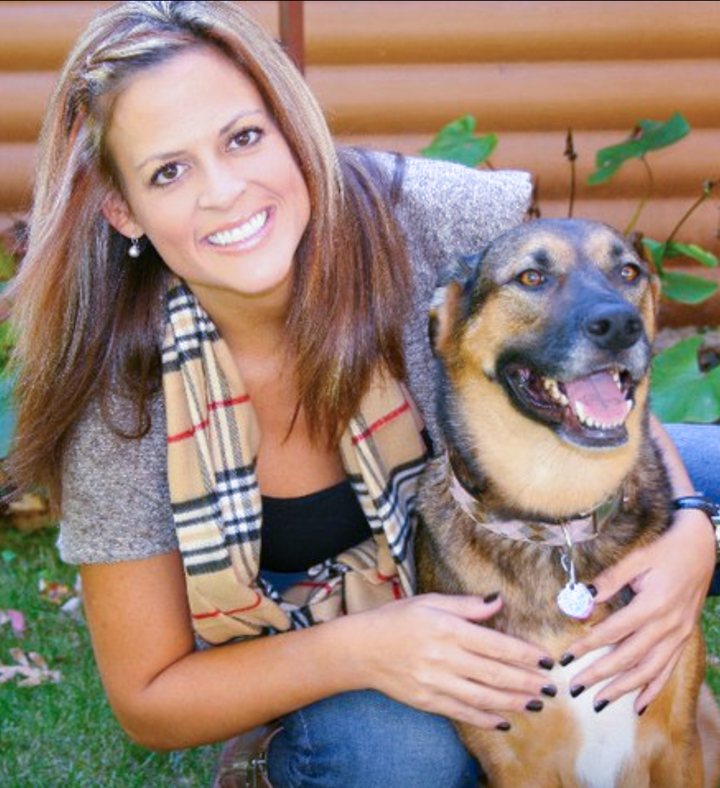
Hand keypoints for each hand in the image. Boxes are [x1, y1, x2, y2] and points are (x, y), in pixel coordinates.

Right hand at [354, 592, 555, 729]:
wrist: (361, 648)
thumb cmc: (397, 619)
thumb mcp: (430, 602)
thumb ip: (466, 605)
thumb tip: (497, 600)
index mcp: (448, 629)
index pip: (496, 644)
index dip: (525, 654)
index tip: (546, 660)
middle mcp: (444, 657)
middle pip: (495, 673)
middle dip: (527, 682)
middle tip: (552, 687)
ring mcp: (436, 682)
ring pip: (484, 696)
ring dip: (514, 701)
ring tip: (537, 703)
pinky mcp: (427, 701)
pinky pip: (463, 712)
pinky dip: (486, 718)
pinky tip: (505, 720)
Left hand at [567, 508, 715, 712]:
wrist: (701, 547)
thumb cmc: (665, 549)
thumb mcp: (636, 558)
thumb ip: (611, 579)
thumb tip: (584, 597)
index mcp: (653, 605)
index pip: (613, 632)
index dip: (588, 646)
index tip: (566, 657)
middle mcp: (668, 625)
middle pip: (629, 657)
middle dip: (600, 675)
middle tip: (576, 687)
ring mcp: (679, 635)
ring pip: (649, 671)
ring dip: (623, 689)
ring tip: (600, 702)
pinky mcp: (684, 638)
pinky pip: (669, 670)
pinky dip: (653, 689)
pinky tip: (638, 705)